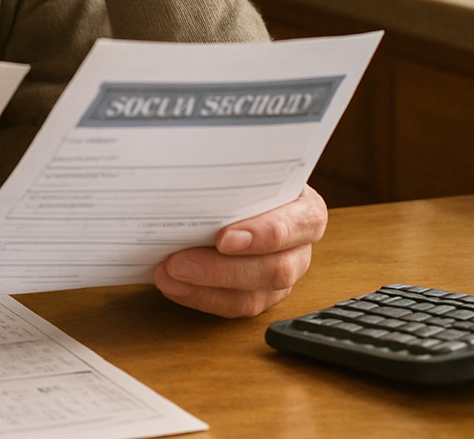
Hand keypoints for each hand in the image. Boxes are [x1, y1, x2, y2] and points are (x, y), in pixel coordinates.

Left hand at [152, 185, 327, 316]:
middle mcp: (298, 248)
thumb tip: (194, 169)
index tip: (224, 239)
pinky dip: (199, 297)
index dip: (265, 234)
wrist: (237, 192)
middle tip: (179, 262)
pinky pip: (232, 306)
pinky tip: (173, 284)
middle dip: (223, 270)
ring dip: (204, 288)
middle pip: (277, 269)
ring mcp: (280, 276)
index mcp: (306, 209)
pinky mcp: (257, 295)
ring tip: (167, 274)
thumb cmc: (242, 177)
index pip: (303, 224)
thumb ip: (233, 173)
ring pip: (253, 297)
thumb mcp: (245, 166)